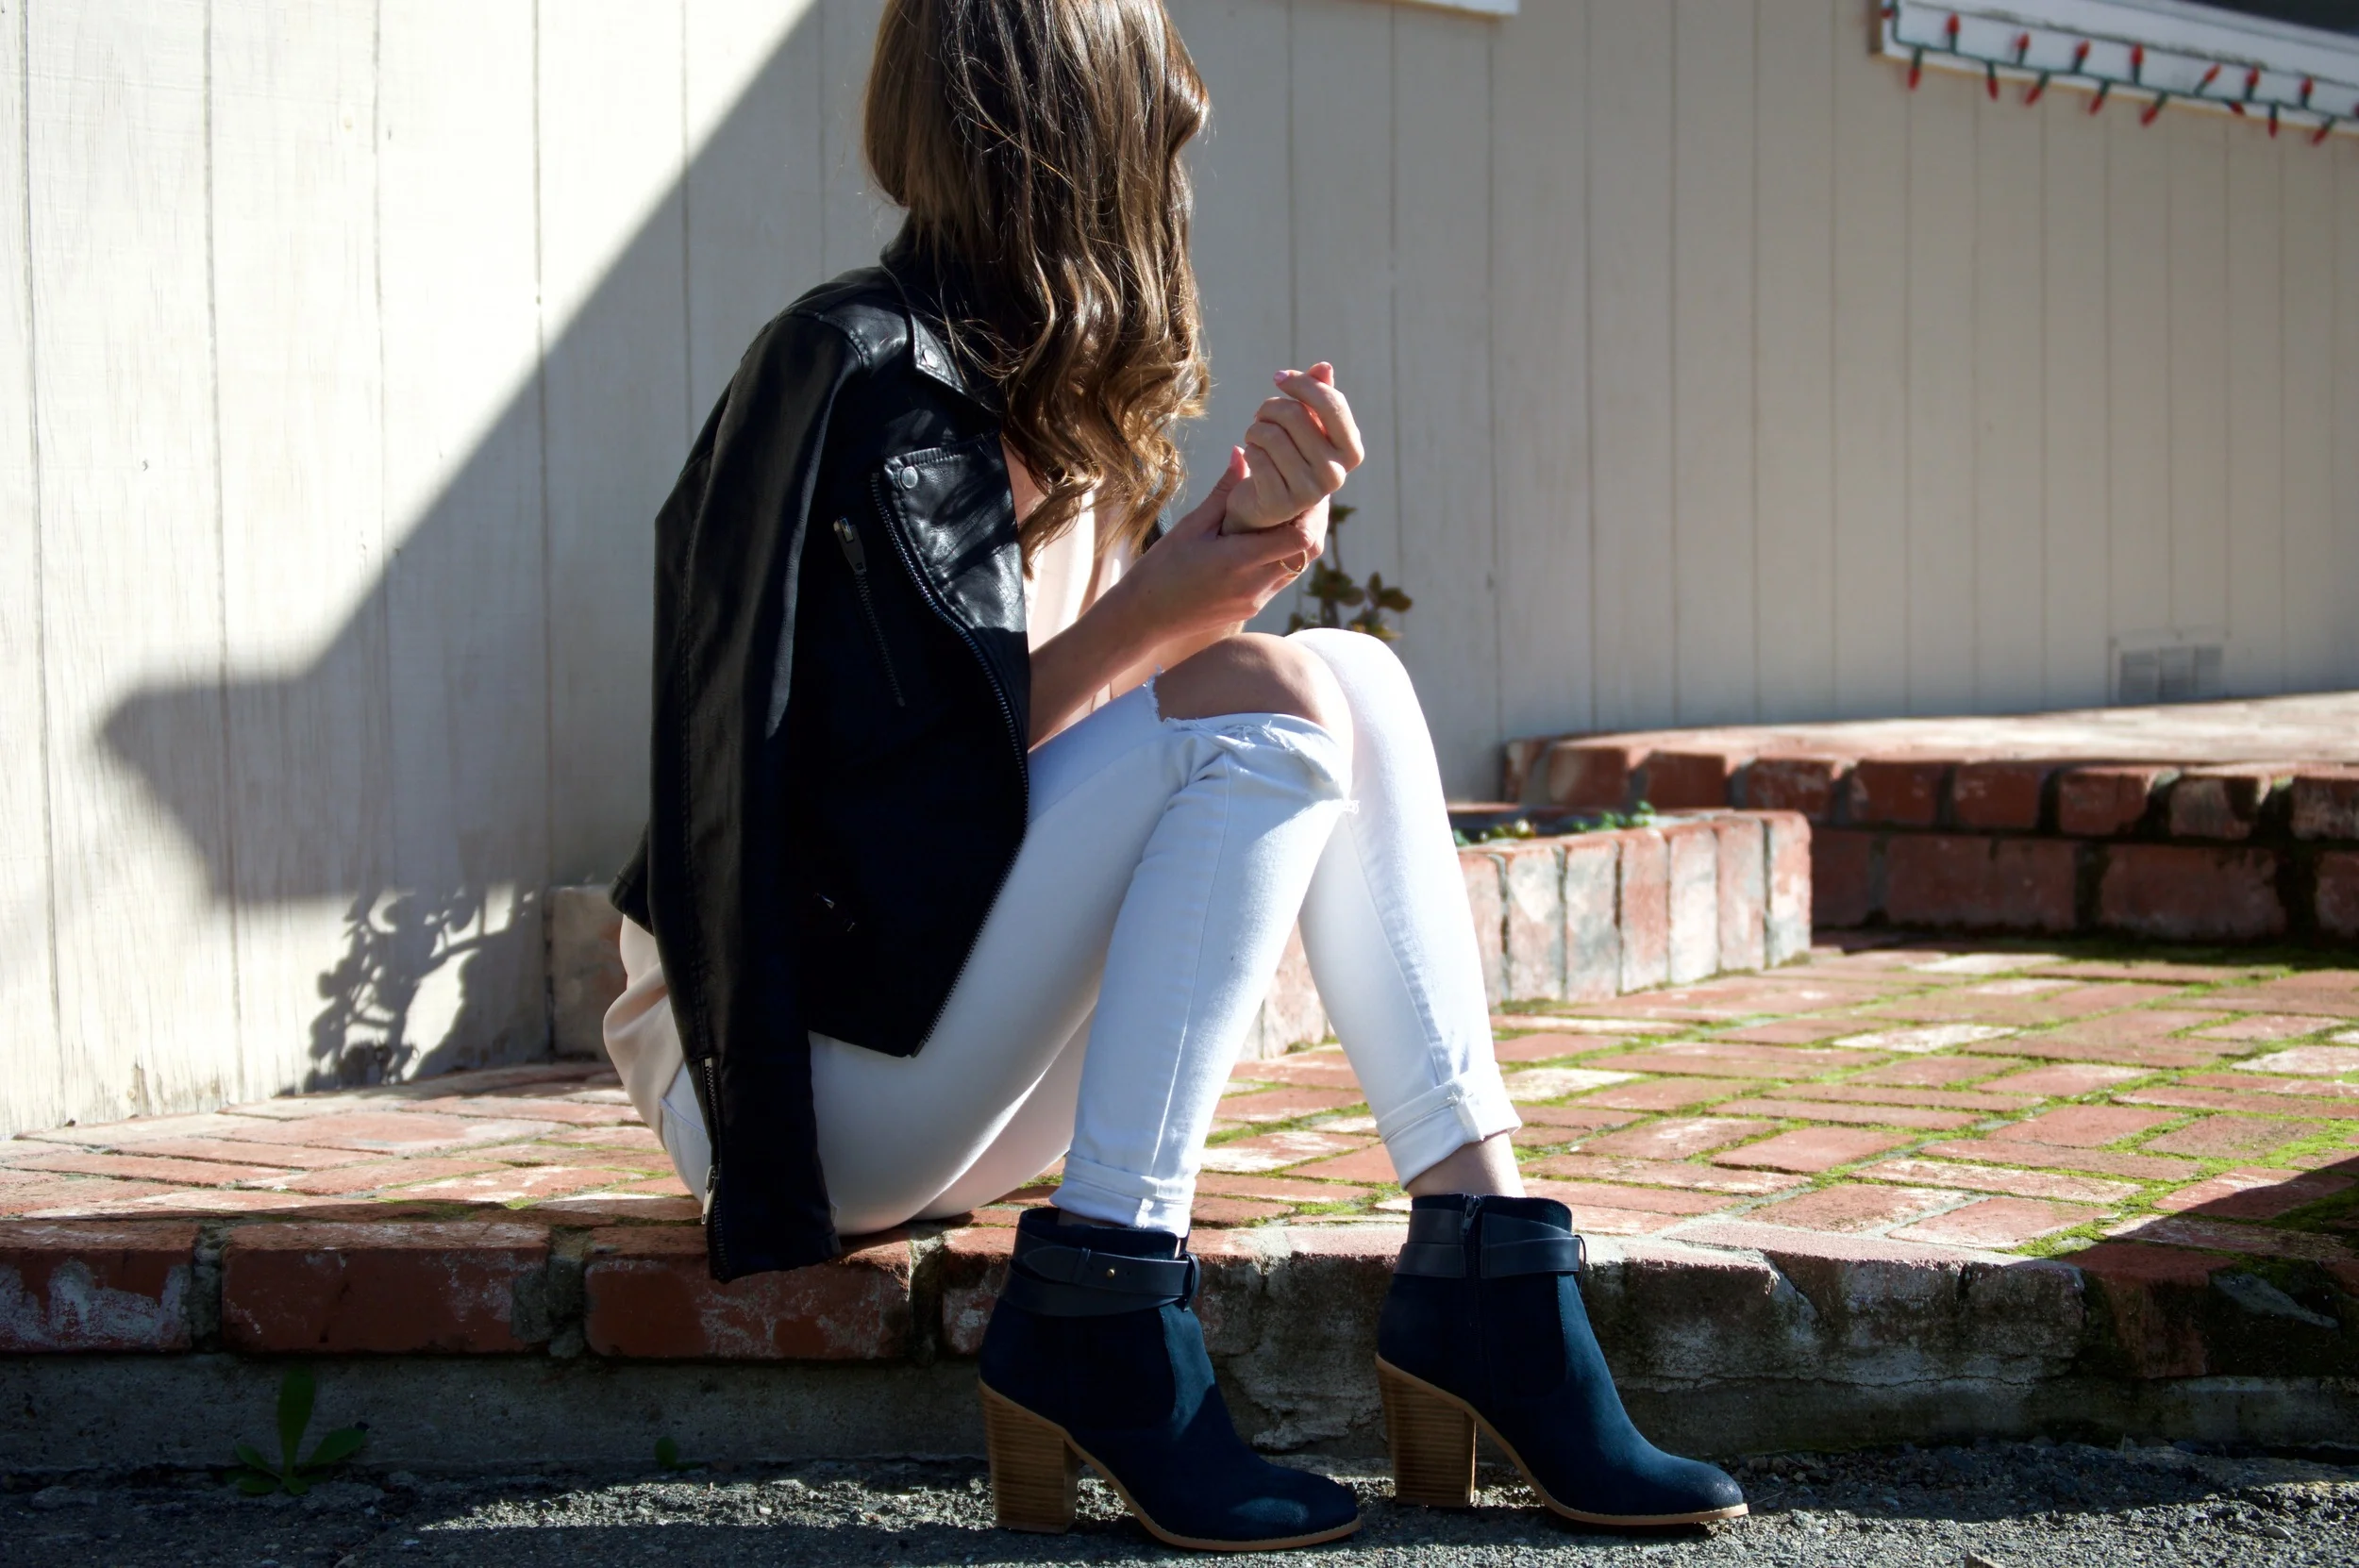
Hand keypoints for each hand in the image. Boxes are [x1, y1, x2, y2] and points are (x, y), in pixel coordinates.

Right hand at [1113, 446, 1326, 643]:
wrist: (1146, 617)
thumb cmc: (1162, 569)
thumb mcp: (1191, 526)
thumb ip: (1223, 493)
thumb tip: (1242, 453)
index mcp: (1240, 561)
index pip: (1300, 538)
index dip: (1311, 511)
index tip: (1304, 486)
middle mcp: (1256, 585)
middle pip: (1309, 552)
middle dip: (1314, 521)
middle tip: (1306, 494)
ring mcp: (1257, 600)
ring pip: (1299, 566)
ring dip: (1301, 538)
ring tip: (1291, 511)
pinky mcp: (1253, 608)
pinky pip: (1282, 578)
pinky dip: (1285, 555)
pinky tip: (1270, 536)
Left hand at [1222, 362, 1364, 532]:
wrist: (1268, 502)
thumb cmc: (1291, 453)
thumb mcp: (1308, 423)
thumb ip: (1318, 395)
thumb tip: (1325, 367)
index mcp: (1351, 451)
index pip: (1332, 404)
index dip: (1301, 383)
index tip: (1279, 377)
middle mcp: (1336, 474)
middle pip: (1295, 415)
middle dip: (1271, 407)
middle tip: (1262, 415)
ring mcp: (1310, 492)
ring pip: (1271, 435)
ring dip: (1255, 428)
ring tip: (1255, 435)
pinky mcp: (1280, 503)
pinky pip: (1256, 457)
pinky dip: (1248, 449)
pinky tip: (1251, 456)